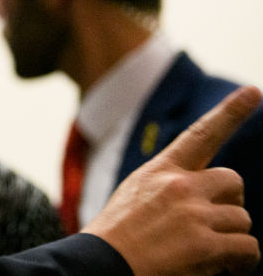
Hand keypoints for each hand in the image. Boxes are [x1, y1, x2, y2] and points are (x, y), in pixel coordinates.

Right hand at [85, 85, 261, 275]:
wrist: (101, 265)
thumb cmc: (116, 238)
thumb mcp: (135, 197)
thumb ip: (168, 189)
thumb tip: (207, 199)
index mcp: (160, 170)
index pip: (201, 135)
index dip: (230, 112)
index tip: (252, 91)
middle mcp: (180, 185)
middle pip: (233, 183)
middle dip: (230, 204)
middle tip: (214, 226)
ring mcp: (194, 214)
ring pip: (242, 219)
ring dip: (232, 239)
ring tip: (208, 254)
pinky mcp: (205, 245)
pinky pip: (248, 249)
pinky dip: (242, 262)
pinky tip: (226, 268)